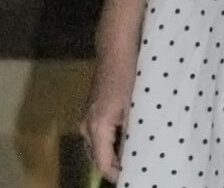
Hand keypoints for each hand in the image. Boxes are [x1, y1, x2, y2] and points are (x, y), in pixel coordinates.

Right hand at [79, 52, 135, 182]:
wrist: (115, 49)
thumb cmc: (127, 76)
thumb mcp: (134, 108)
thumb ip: (133, 136)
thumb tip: (137, 158)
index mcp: (96, 128)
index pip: (104, 165)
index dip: (119, 175)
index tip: (137, 176)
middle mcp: (86, 128)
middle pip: (98, 160)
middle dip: (116, 167)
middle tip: (137, 167)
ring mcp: (87, 119)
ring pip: (98, 149)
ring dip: (113, 154)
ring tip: (135, 155)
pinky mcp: (91, 112)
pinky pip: (98, 137)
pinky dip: (111, 142)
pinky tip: (128, 138)